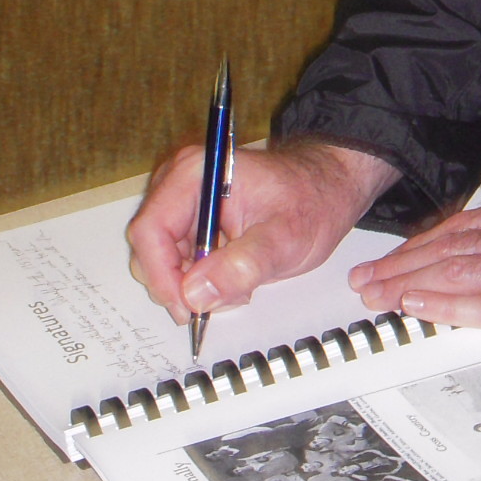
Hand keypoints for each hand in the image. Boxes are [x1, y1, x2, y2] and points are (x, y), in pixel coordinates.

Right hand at [127, 139, 399, 325]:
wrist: (330, 186)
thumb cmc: (313, 201)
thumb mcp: (284, 239)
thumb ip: (242, 266)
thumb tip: (194, 295)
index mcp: (196, 172)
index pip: (150, 230)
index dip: (161, 275)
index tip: (187, 308)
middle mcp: (180, 181)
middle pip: (150, 246)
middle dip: (179, 282)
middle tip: (222, 299)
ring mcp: (184, 199)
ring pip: (162, 256)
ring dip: (193, 283)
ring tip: (238, 285)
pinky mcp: (192, 216)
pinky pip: (178, 256)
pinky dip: (201, 277)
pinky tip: (234, 277)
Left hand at [346, 184, 480, 338]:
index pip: (467, 226)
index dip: (427, 242)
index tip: (400, 255)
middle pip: (451, 248)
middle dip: (403, 264)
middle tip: (366, 279)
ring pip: (457, 273)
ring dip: (410, 285)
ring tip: (376, 295)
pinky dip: (448, 305)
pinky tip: (418, 307)